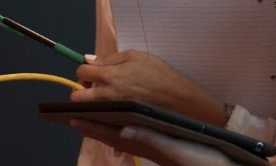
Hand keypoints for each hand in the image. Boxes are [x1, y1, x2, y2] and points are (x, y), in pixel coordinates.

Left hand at [70, 119, 236, 165]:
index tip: (73, 117)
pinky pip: (136, 139)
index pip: (112, 135)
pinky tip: (124, 127)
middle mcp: (146, 148)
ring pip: (122, 138)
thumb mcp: (176, 147)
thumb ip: (149, 138)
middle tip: (74, 116)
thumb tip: (123, 131)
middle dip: (93, 127)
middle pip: (112, 137)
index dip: (92, 126)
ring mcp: (153, 150)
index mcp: (147, 146)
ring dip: (106, 129)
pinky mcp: (163, 150)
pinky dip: (124, 131)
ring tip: (91, 120)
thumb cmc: (201, 160)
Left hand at [71, 50, 227, 125]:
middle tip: (94, 86)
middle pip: (76, 96)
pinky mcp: (117, 125)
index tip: (93, 71)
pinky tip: (109, 111)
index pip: (81, 72)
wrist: (178, 101)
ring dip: (88, 104)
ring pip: (84, 112)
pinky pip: (98, 123)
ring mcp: (110, 113)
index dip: (86, 70)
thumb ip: (109, 58)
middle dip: (82, 89)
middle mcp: (105, 97)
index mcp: (108, 77)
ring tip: (103, 99)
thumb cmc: (159, 75)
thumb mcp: (135, 56)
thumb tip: (90, 60)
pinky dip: (98, 117)